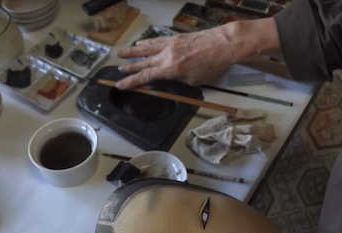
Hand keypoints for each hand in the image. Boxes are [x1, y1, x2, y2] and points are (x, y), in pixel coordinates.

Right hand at [115, 28, 237, 89]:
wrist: (224, 44)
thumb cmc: (213, 63)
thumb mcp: (195, 80)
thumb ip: (180, 80)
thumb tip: (172, 79)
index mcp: (171, 69)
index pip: (146, 77)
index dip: (131, 81)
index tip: (121, 84)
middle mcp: (167, 55)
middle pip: (143, 62)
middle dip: (129, 66)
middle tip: (117, 67)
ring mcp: (171, 45)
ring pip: (147, 48)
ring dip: (133, 51)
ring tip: (121, 52)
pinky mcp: (176, 38)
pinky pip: (158, 40)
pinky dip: (148, 42)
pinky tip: (142, 43)